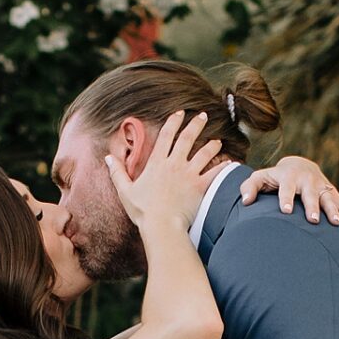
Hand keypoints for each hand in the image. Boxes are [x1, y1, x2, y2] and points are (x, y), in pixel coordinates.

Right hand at [106, 110, 224, 233]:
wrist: (161, 225)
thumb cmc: (142, 211)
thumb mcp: (125, 191)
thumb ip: (117, 172)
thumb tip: (108, 157)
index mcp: (157, 163)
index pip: (166, 136)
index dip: (173, 122)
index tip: (179, 113)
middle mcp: (174, 164)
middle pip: (187, 139)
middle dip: (196, 125)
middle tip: (203, 116)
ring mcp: (189, 175)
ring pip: (204, 154)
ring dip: (212, 145)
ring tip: (217, 141)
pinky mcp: (200, 187)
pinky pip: (215, 174)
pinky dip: (223, 168)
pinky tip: (230, 163)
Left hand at [238, 156, 338, 226]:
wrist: (299, 165)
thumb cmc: (275, 177)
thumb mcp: (261, 177)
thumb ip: (250, 187)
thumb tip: (245, 202)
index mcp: (289, 177)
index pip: (286, 189)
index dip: (286, 199)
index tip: (286, 211)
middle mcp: (307, 181)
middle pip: (310, 194)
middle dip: (313, 206)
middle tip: (313, 220)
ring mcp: (321, 187)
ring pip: (329, 199)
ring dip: (333, 211)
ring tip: (336, 224)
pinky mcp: (332, 194)